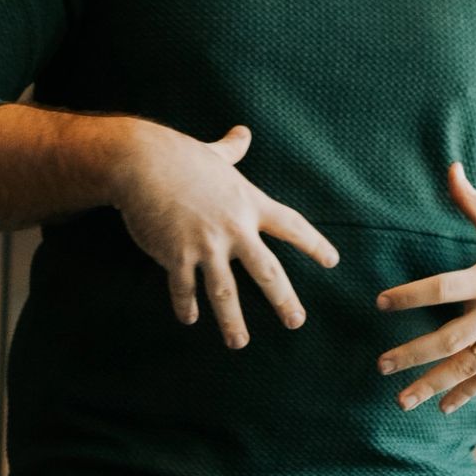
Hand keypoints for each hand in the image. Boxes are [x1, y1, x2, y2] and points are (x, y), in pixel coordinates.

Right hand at [109, 122, 338, 347]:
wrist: (142, 163)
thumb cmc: (179, 155)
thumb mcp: (214, 154)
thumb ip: (232, 149)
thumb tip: (242, 132)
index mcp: (249, 203)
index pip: (292, 226)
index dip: (314, 244)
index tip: (333, 262)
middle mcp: (234, 228)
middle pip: (267, 272)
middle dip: (283, 300)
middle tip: (296, 322)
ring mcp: (206, 245)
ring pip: (225, 293)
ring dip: (233, 322)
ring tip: (239, 343)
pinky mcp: (176, 255)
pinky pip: (185, 289)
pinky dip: (187, 307)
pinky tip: (189, 319)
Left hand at [375, 163, 475, 413]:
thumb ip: (469, 200)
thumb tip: (450, 166)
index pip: (444, 288)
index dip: (411, 295)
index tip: (380, 302)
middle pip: (450, 339)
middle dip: (412, 354)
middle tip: (380, 365)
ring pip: (466, 366)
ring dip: (432, 384)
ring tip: (400, 400)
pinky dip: (465, 393)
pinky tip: (441, 406)